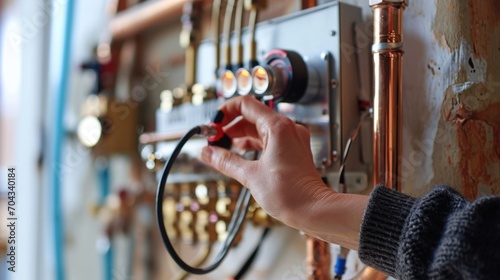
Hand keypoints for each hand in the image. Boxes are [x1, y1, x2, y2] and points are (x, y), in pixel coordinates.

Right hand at [200, 96, 331, 228]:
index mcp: (278, 127)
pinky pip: (268, 140)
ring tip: (223, 147)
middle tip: (214, 138)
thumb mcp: (250, 176)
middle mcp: (287, 129)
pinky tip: (240, 153)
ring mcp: (292, 139)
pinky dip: (252, 144)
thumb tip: (208, 152)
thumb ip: (226, 161)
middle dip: (230, 125)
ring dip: (240, 135)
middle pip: (252, 115)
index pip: (245, 104)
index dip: (225, 111)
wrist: (314, 211)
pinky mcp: (292, 151)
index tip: (213, 123)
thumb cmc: (291, 194)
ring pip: (260, 128)